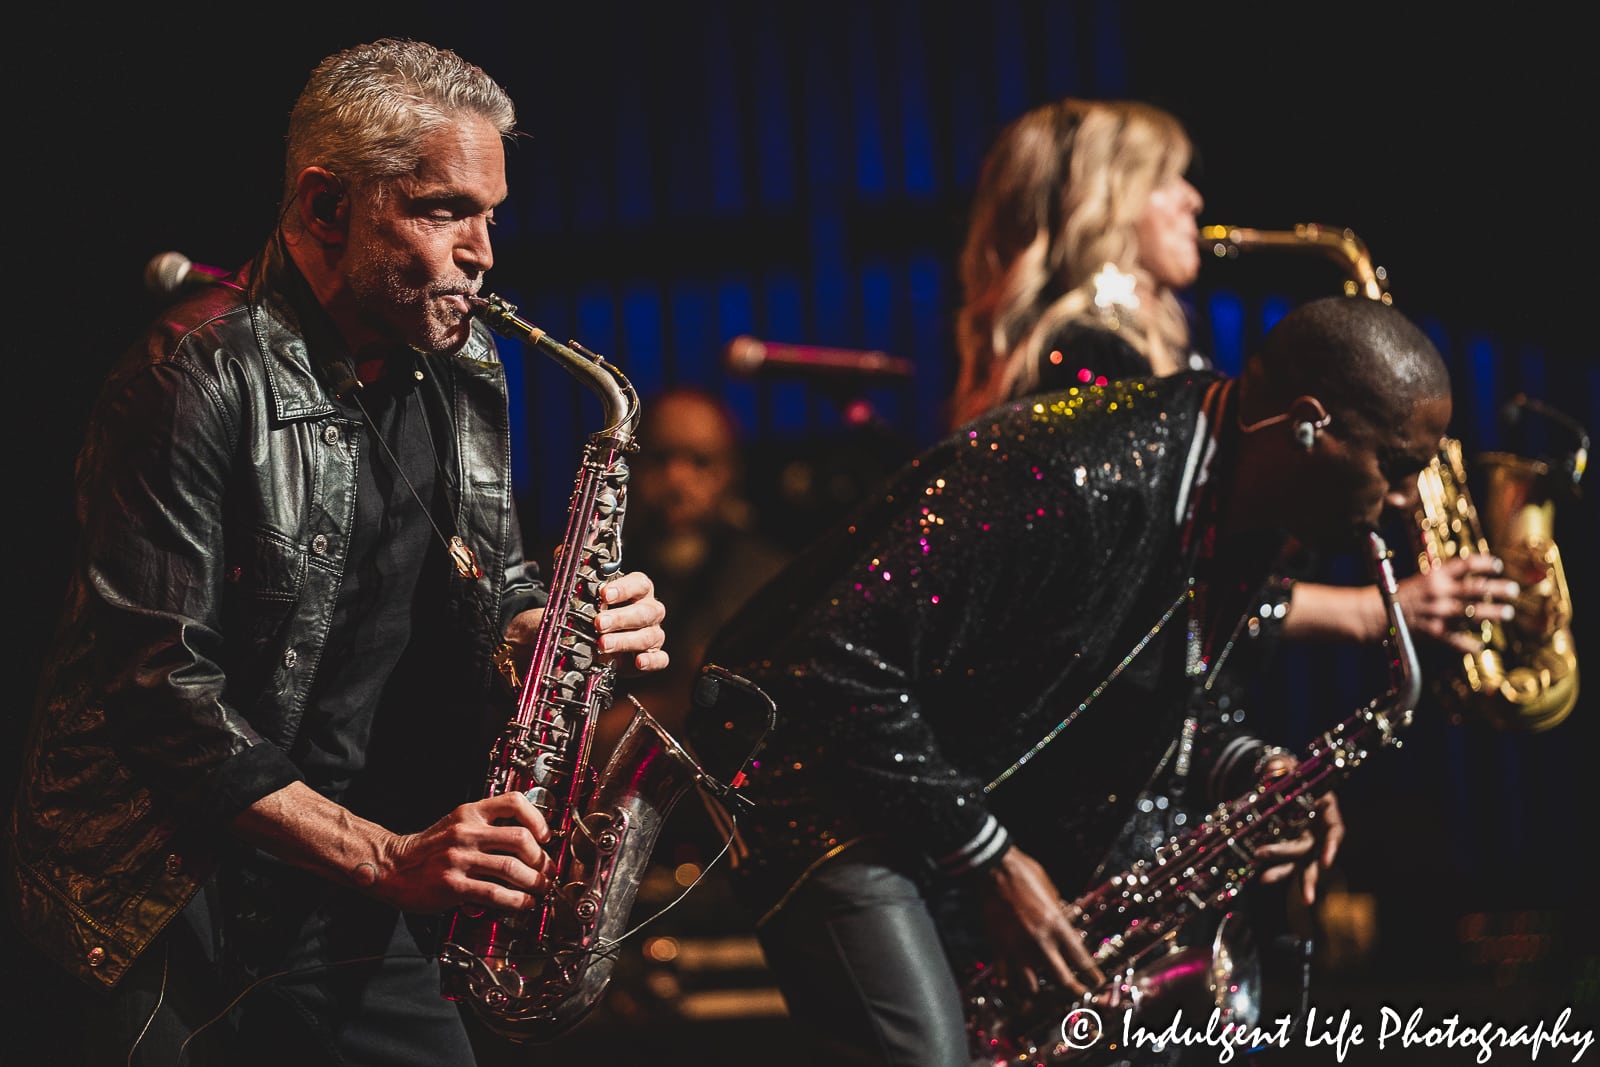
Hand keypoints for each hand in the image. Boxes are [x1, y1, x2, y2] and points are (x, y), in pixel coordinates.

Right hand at [366, 791, 555, 913]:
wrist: (392, 866)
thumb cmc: (428, 849)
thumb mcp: (456, 825)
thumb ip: (487, 828)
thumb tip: (528, 843)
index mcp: (470, 814)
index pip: (513, 802)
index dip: (537, 819)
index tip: (545, 836)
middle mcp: (466, 833)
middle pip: (520, 839)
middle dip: (541, 859)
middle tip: (547, 872)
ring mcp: (459, 858)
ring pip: (511, 867)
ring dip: (534, 882)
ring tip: (539, 890)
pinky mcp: (453, 885)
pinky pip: (494, 893)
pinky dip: (516, 900)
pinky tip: (522, 903)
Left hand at [596, 570, 668, 672]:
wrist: (608, 646)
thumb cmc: (605, 618)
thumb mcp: (598, 606)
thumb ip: (593, 601)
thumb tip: (579, 599)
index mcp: (640, 592)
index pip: (639, 584)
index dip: (623, 589)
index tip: (604, 594)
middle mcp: (650, 611)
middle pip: (644, 612)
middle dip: (620, 618)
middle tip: (599, 623)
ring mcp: (654, 633)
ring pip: (648, 636)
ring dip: (625, 641)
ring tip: (604, 644)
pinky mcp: (655, 655)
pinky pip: (659, 658)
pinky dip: (650, 661)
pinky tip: (639, 662)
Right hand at [977, 846, 1104, 995]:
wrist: (993, 868)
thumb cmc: (1026, 874)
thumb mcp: (1052, 892)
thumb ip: (1060, 915)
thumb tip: (1068, 927)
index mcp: (1057, 925)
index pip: (1082, 961)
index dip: (1093, 977)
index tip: (1097, 984)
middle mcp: (1039, 941)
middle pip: (1063, 981)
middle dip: (1075, 992)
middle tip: (1081, 995)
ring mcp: (1016, 947)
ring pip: (1031, 987)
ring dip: (1040, 994)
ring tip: (1045, 996)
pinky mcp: (997, 947)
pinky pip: (1004, 978)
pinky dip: (1010, 989)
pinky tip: (1014, 993)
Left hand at [1252, 753, 1342, 906]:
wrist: (1278, 779)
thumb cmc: (1287, 771)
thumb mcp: (1285, 765)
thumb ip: (1281, 767)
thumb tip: (1275, 771)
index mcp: (1326, 808)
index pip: (1335, 830)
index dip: (1331, 846)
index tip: (1325, 861)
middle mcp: (1318, 829)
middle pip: (1311, 850)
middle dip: (1290, 858)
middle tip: (1266, 860)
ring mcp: (1305, 840)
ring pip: (1299, 863)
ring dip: (1285, 875)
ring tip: (1266, 882)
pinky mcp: (1289, 846)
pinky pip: (1285, 861)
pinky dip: (1275, 870)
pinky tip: (1261, 877)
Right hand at [1397, 555, 1517, 653]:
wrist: (1374, 613)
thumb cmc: (1397, 595)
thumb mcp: (1419, 580)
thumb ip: (1442, 579)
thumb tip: (1467, 579)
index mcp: (1434, 576)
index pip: (1465, 564)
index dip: (1485, 563)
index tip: (1498, 565)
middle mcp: (1439, 592)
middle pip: (1476, 589)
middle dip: (1498, 589)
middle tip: (1512, 590)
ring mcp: (1438, 613)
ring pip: (1473, 613)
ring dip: (1493, 613)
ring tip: (1507, 613)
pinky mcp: (1434, 632)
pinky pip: (1458, 640)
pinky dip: (1470, 645)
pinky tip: (1480, 646)